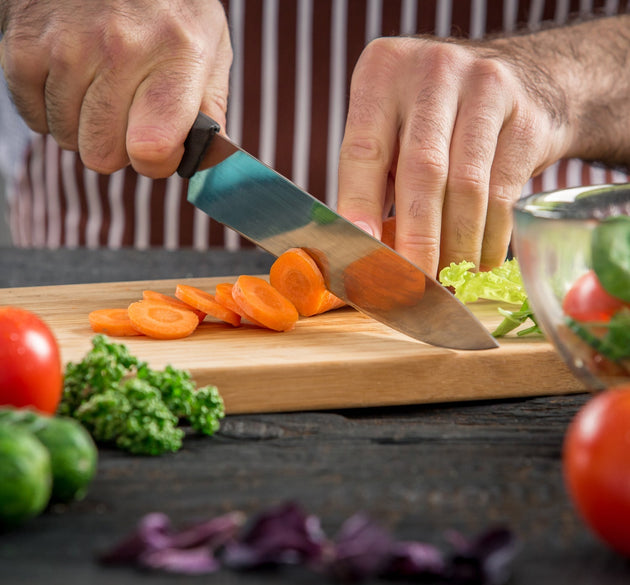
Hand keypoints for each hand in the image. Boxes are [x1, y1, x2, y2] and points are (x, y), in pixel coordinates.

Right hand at [0, 0, 231, 177]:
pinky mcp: (23, 44)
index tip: (160, 148)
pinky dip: (51, 108)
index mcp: (176, 55)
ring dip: (82, 124)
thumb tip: (206, 162)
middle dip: (116, 146)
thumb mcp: (209, 47)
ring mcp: (66, 46)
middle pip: (102, 155)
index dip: (156, 162)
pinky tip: (70, 78)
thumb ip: (210, 109)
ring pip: (66, 138)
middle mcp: (120, 49)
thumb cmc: (166, 8)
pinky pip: (33, 117)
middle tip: (126, 112)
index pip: (152, 148)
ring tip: (98, 85)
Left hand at [336, 35, 574, 275]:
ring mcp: (485, 88)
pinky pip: (503, 192)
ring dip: (456, 247)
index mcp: (383, 74)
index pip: (363, 151)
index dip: (360, 207)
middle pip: (422, 173)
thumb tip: (363, 250)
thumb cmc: (437, 116)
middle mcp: (433, 72)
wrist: (524, 77)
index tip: (361, 254)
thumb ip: (375, 177)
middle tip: (412, 288)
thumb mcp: (395, 126)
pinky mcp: (525, 117)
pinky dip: (489, 238)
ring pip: (466, 188)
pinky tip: (479, 261)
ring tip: (447, 280)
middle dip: (416, 241)